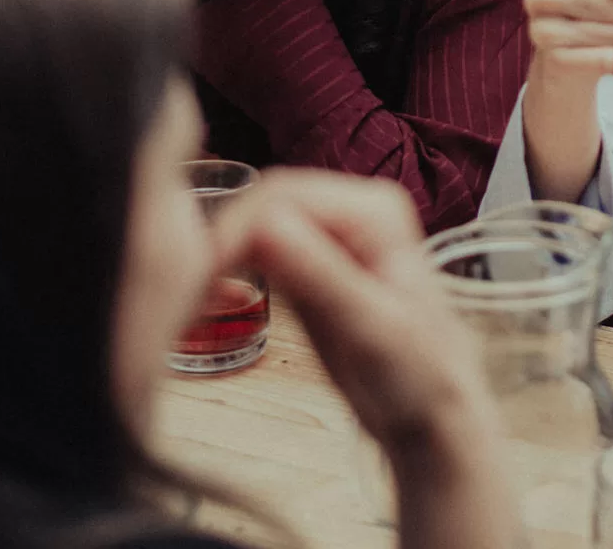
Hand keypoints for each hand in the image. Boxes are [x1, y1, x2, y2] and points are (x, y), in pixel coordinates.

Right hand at [225, 171, 515, 548]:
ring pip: (251, 226)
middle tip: (183, 297)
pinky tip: (209, 303)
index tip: (199, 278)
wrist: (429, 417)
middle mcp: (351, 210)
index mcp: (373, 209)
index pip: (283, 195)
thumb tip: (266, 224)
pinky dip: (227, 272)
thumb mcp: (368, 327)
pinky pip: (254, 252)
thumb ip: (319, 274)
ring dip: (217, 257)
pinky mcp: (308, 265)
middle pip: (261, 204)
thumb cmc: (420, 375)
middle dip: (219, 243)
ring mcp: (328, 235)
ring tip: (189, 303)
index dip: (234, 230)